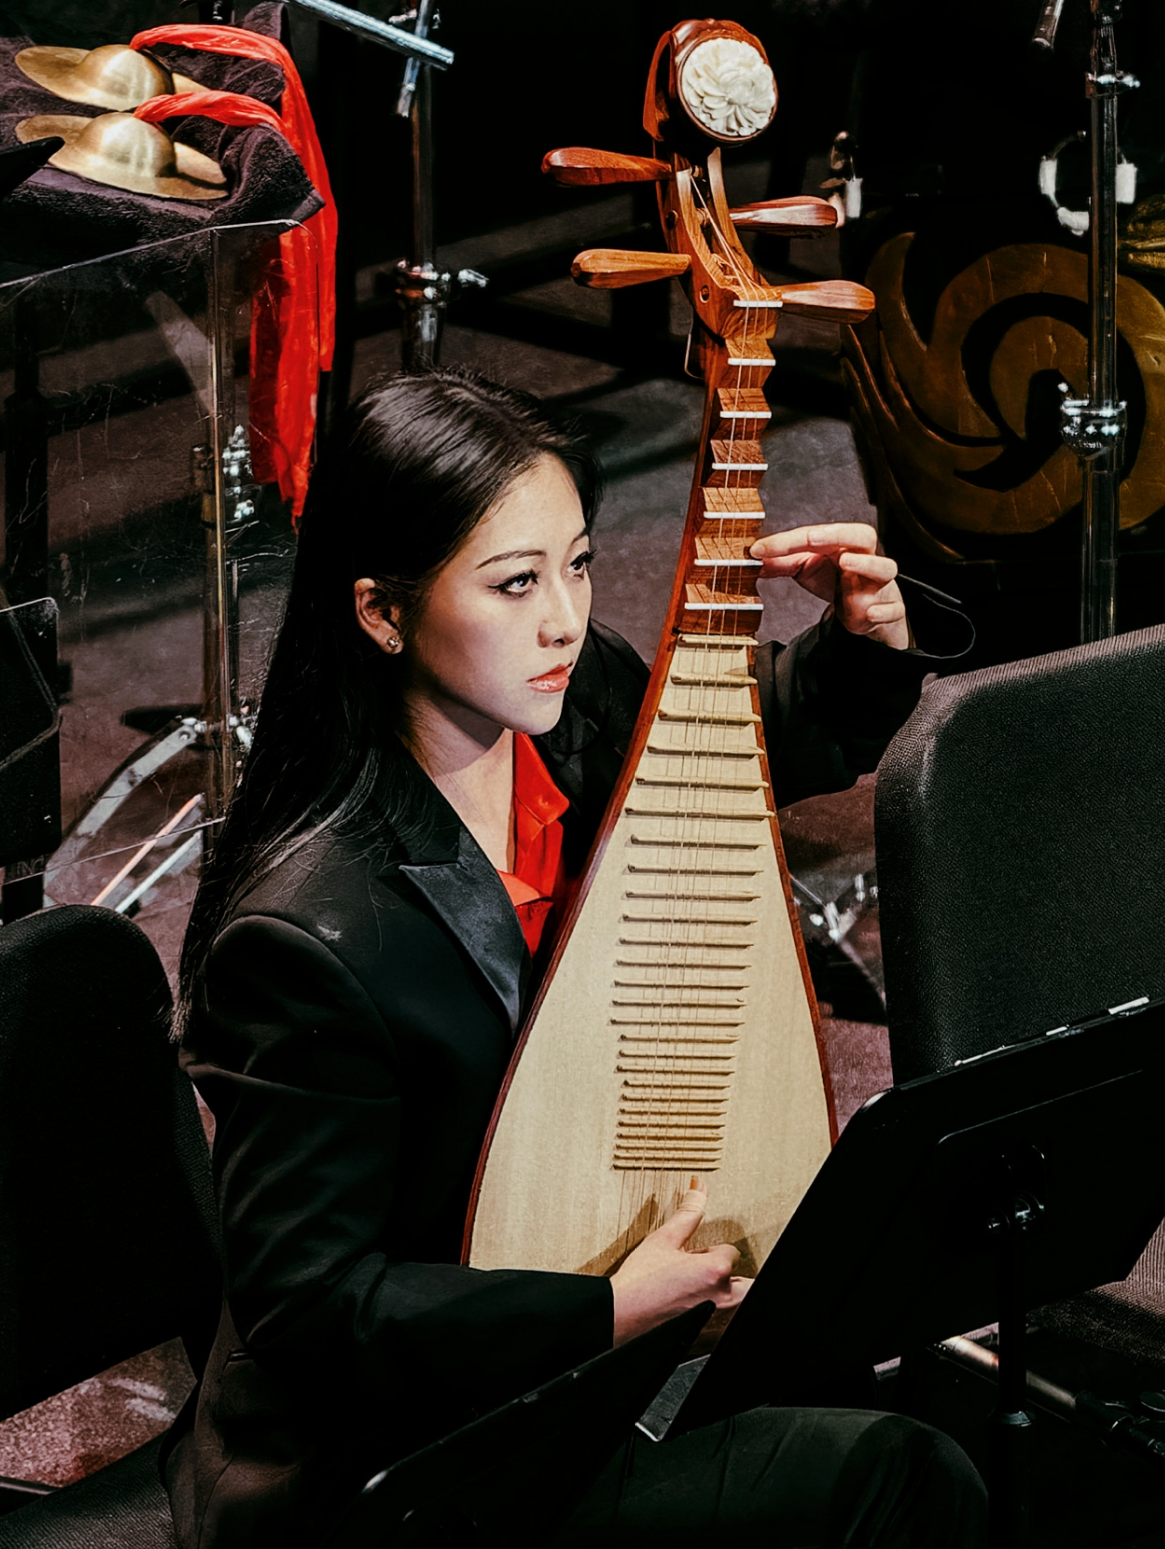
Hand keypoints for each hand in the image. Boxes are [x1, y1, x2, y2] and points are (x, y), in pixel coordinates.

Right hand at [609, 1183, 751, 1346]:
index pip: (731, 1251)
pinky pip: (723, 1318)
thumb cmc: (639, 1283)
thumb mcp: (663, 1239)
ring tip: (693, 1287)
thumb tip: (698, 1189)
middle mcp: (722, 1295)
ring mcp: (716, 1316)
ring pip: (736, 1300)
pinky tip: (688, 1303)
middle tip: (699, 1272)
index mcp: (716, 1269)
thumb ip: (688, 1213)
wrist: (621, 1314)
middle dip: (725, 1274)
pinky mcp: (707, 1332)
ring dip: (721, 1291)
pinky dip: (712, 1310)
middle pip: (744, 1279)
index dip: (708, 1251)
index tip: (691, 1256)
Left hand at [751, 522, 909, 649]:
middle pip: (863, 536)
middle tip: (814, 538)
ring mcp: (879, 584)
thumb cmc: (837, 579)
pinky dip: (883, 611)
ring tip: (846, 564)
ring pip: (885, 568)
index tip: (759, 550)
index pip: (817, 535)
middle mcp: (864, 558)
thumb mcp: (805, 568)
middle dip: (839, 534)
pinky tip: (869, 614)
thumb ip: (780, 563)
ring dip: (867, 565)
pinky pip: (893, 608)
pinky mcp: (888, 609)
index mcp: (842, 544)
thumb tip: (752, 557)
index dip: (788, 541)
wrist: (865, 610)